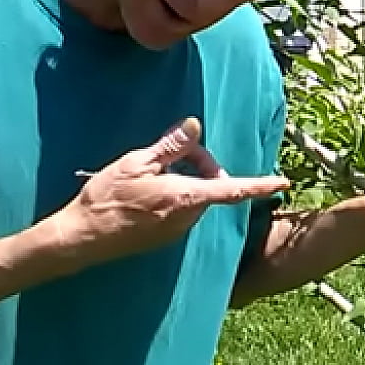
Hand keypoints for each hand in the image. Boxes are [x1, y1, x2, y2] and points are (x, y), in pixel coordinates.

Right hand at [45, 117, 289, 268]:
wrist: (81, 239)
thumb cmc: (106, 198)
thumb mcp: (136, 163)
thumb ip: (170, 146)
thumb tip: (195, 126)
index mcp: (184, 198)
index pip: (232, 189)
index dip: (260, 184)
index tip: (282, 183)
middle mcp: (187, 218)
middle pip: (212, 186)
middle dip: (201, 165)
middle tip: (171, 151)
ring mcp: (176, 232)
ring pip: (197, 198)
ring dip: (187, 179)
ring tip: (152, 171)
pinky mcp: (165, 238)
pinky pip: (182, 210)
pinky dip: (176, 194)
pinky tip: (147, 189)